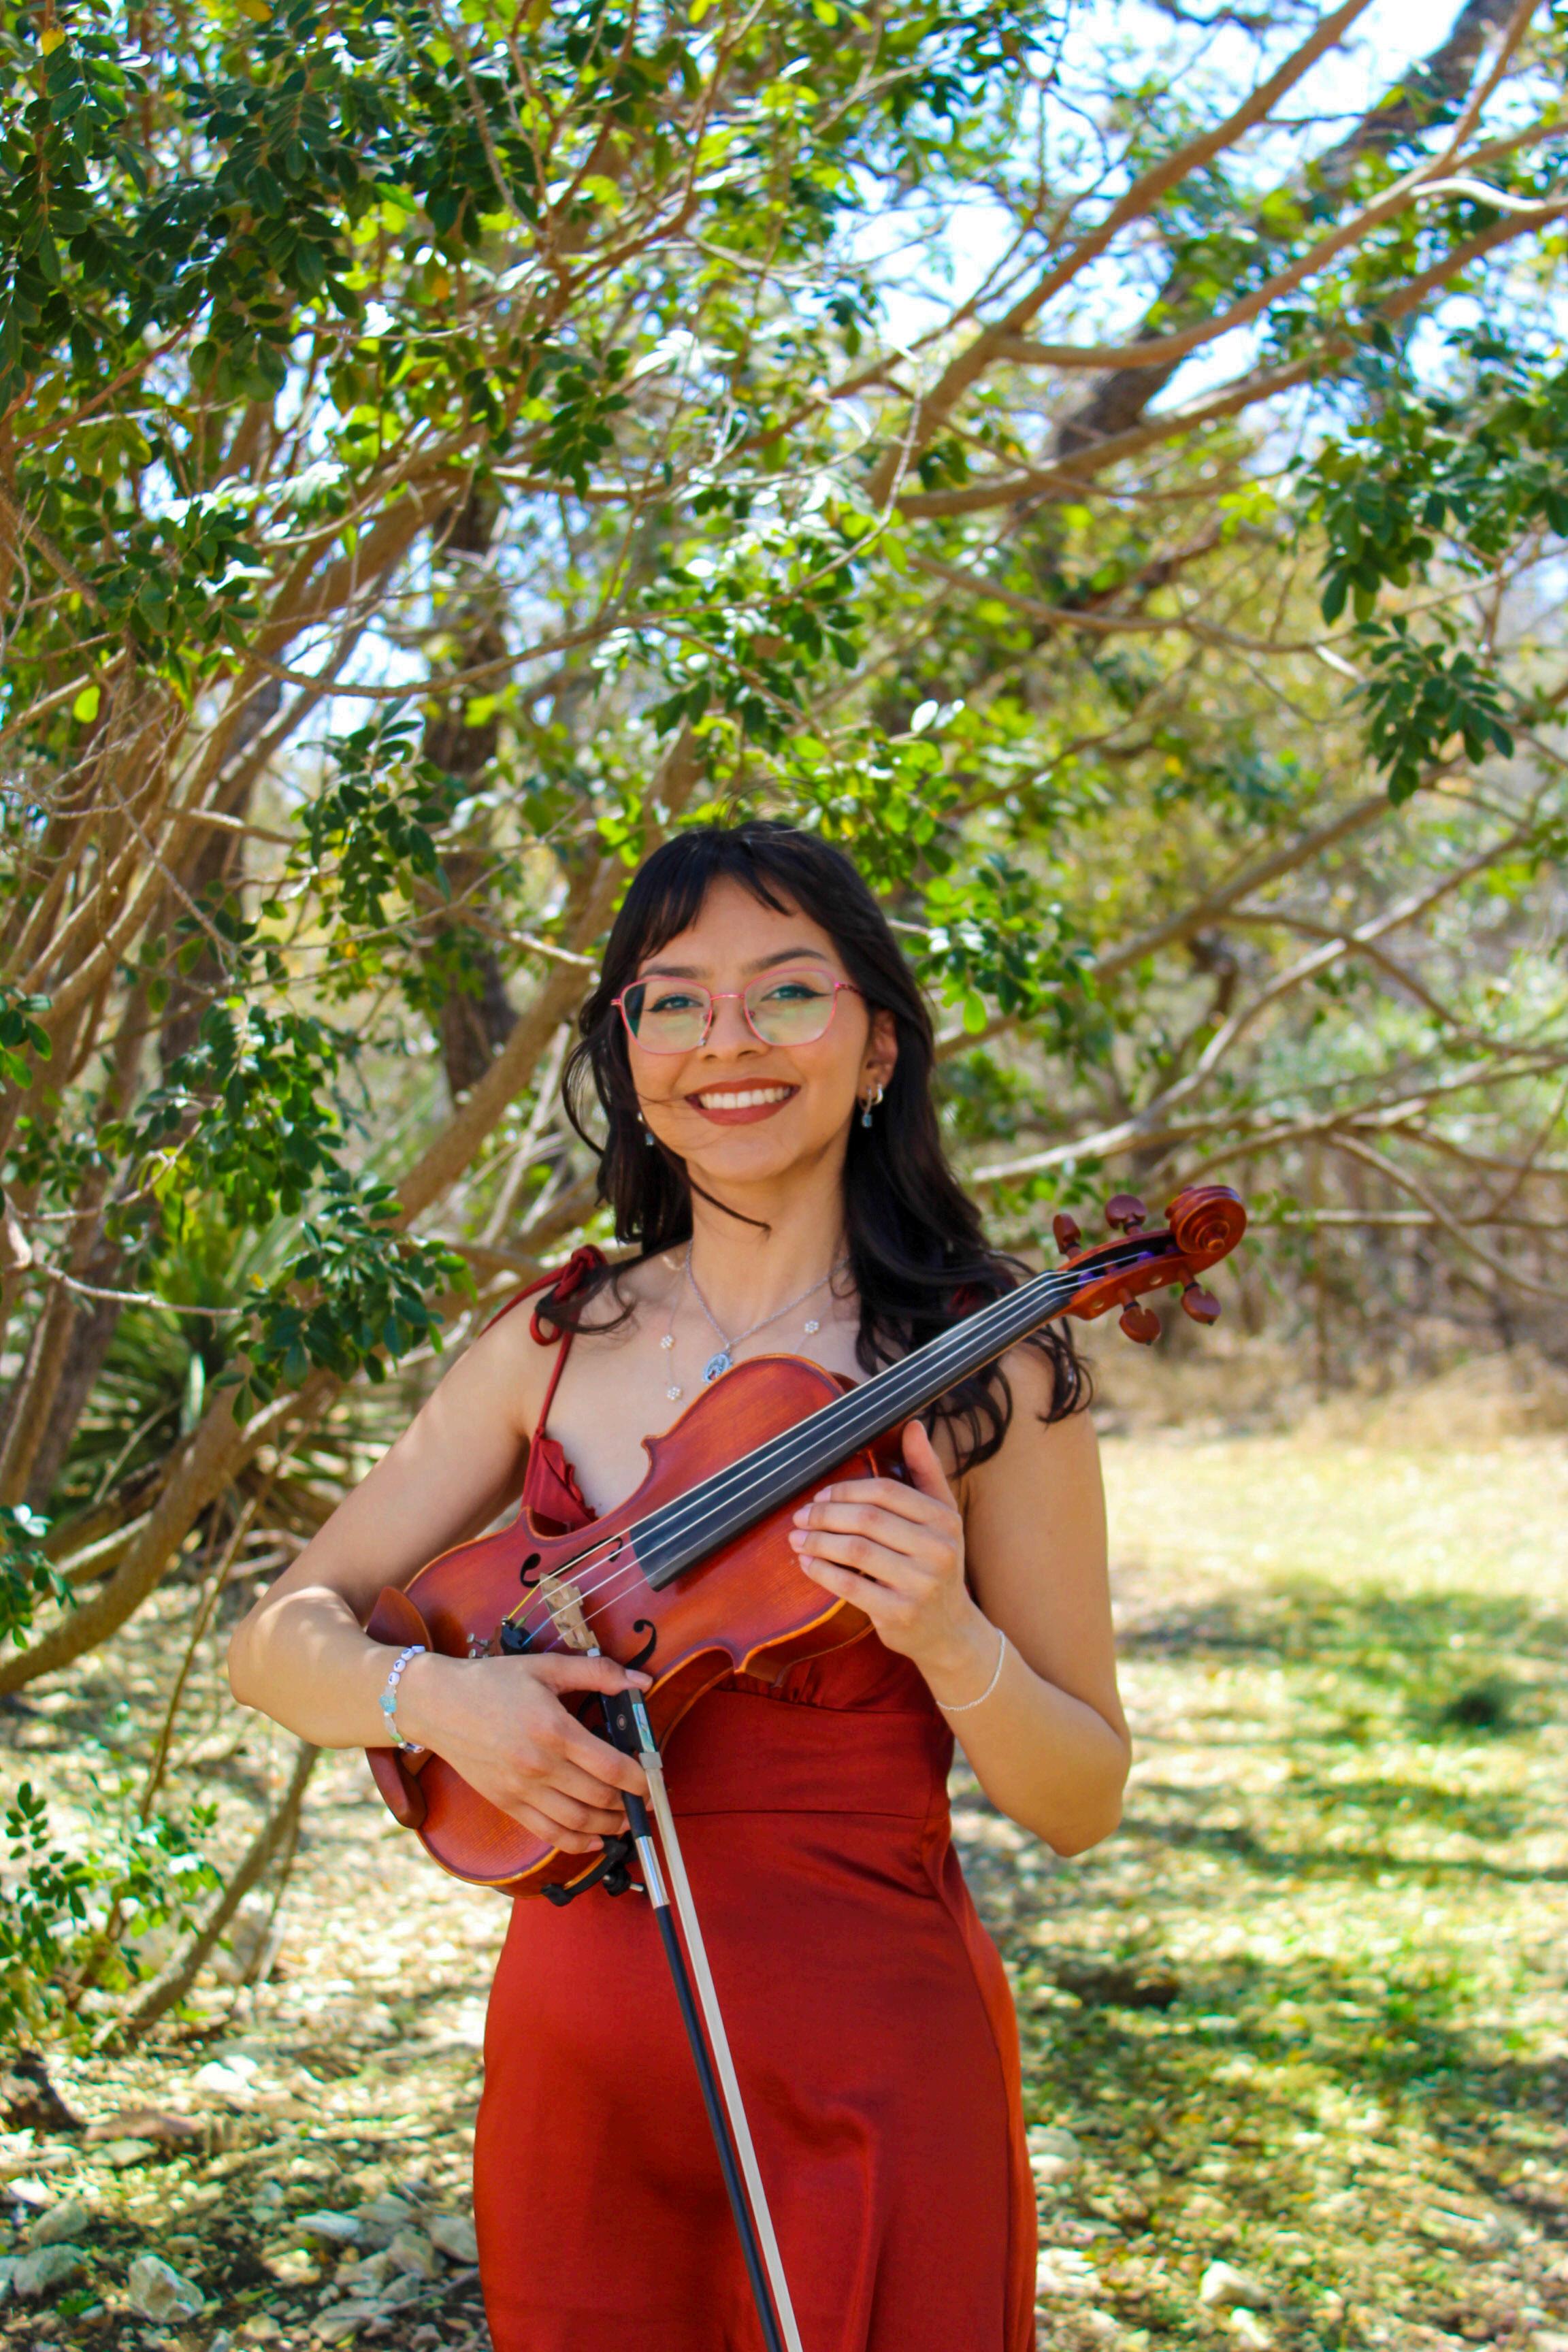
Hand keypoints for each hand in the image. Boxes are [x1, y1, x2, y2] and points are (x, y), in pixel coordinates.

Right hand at [398, 1649, 650, 1854]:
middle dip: (631, 1803)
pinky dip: (577, 1842)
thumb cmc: (493, 1682)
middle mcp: (539, 1765)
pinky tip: (595, 1839)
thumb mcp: (546, 1667)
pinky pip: (548, 1833)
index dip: (641, 1779)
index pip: (612, 1766)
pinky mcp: (506, 1803)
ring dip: (610, 1826)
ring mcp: (521, 1789)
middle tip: (646, 1799)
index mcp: (554, 1729)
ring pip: (578, 1821)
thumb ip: (598, 1673)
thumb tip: (642, 1682)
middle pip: (600, 1797)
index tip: (654, 1779)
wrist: (437, 1704)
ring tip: (626, 1820)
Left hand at [788, 1420, 995, 1700]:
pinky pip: (850, 1586)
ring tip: (796, 1536)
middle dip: (825, 1514)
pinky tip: (806, 1562)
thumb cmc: (936, 1562)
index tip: (821, 1494)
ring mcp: (920, 1583)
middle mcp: (938, 1549)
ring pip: (855, 1551)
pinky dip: (822, 1571)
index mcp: (944, 1519)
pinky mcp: (900, 1613)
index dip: (847, 1490)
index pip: (886, 1492)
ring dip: (818, 1541)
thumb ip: (925, 1470)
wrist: (949, 1630)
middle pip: (867, 1519)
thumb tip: (914, 1424)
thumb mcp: (941, 1516)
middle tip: (799, 1514)